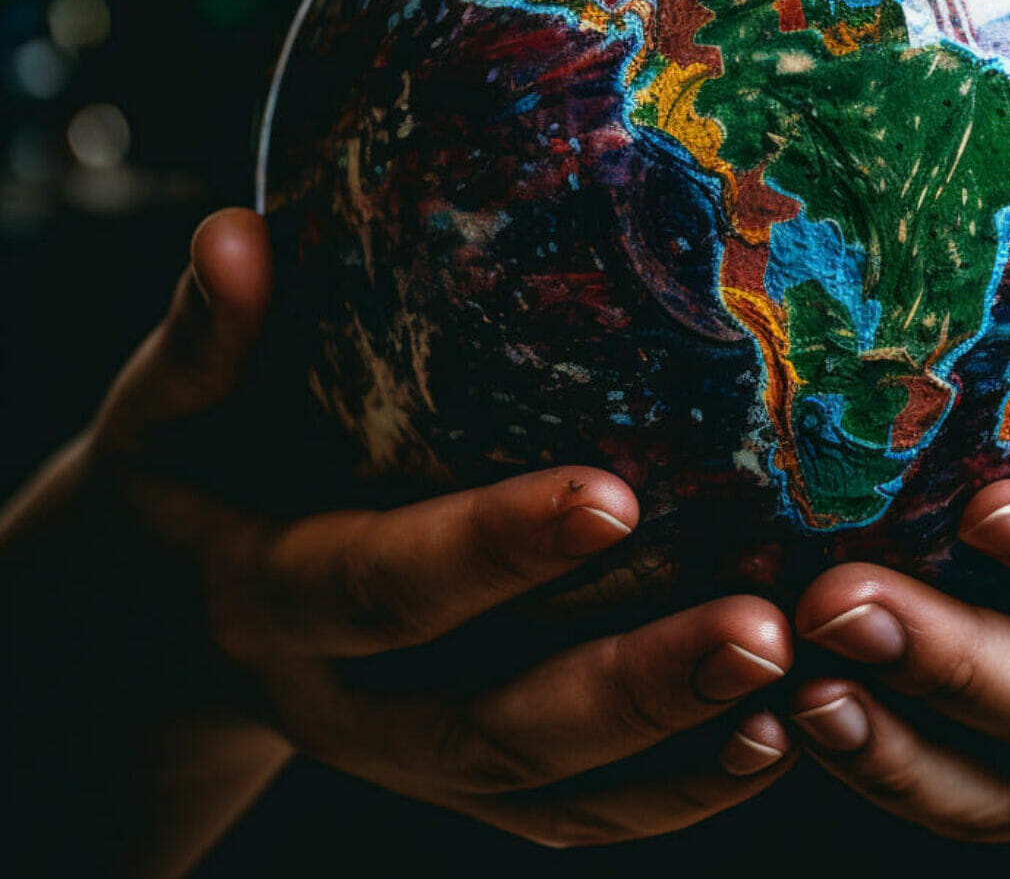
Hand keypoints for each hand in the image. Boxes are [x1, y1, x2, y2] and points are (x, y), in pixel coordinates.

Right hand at [81, 209, 797, 850]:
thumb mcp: (171, 409)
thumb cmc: (194, 478)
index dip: (490, 551)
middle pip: (488, 728)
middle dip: (627, 686)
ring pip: (544, 786)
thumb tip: (237, 238)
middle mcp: (342, 701)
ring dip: (677, 747)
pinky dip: (674, 793)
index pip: (381, 585)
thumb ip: (208, 336)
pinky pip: (571, 813)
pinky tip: (773, 734)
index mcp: (270, 594)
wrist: (171, 615)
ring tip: (795, 686)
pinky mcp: (460, 778)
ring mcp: (404, 755)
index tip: (616, 498)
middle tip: (758, 630)